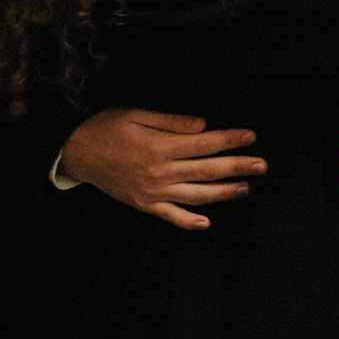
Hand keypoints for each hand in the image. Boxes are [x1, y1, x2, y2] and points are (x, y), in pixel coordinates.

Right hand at [60, 108, 265, 230]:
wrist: (77, 153)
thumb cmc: (107, 128)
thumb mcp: (136, 114)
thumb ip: (171, 121)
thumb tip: (203, 125)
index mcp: (160, 147)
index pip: (205, 143)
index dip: (230, 139)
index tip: (251, 137)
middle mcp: (160, 172)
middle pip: (207, 170)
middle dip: (237, 167)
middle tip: (262, 165)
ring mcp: (153, 192)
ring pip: (196, 196)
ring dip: (224, 193)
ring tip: (246, 188)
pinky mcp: (144, 205)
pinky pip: (171, 216)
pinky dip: (190, 222)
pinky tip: (207, 223)